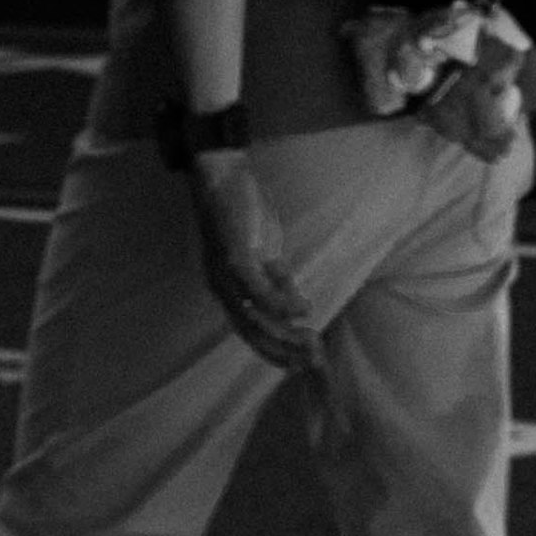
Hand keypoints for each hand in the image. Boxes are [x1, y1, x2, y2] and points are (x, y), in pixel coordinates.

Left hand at [188, 143, 318, 373]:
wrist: (222, 171)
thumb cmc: (242, 208)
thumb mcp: (266, 251)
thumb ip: (278, 279)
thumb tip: (295, 305)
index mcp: (228, 290)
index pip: (251, 332)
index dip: (277, 352)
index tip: (302, 363)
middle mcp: (222, 289)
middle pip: (253, 335)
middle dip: (285, 351)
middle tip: (313, 358)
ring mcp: (227, 276)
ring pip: (257, 320)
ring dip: (287, 334)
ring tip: (312, 338)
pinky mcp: (236, 258)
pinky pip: (261, 293)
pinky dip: (284, 304)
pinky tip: (305, 308)